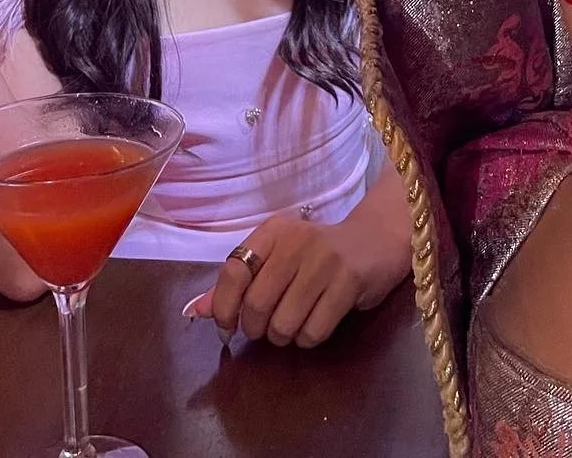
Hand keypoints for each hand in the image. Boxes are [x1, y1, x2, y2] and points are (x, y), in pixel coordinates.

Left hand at [192, 207, 406, 349]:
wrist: (376, 241)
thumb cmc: (317, 254)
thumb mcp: (276, 257)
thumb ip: (236, 284)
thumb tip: (195, 311)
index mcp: (272, 231)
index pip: (233, 271)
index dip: (223, 307)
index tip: (226, 327)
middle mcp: (296, 241)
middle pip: (256, 305)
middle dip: (257, 329)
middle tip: (268, 326)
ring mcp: (324, 261)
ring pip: (283, 324)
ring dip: (284, 336)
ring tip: (295, 322)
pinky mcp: (349, 282)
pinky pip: (313, 332)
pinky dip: (308, 339)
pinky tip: (316, 322)